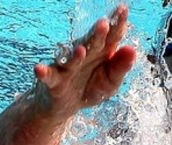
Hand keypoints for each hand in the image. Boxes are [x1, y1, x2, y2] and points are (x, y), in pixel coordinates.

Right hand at [30, 5, 135, 120]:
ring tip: (81, 50)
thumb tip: (132, 50)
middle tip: (104, 24)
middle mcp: (83, 55)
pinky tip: (39, 69)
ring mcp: (67, 67)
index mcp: (100, 53)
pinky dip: (44, 73)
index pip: (110, 36)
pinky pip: (49, 76)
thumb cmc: (90, 89)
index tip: (123, 10)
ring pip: (71, 59)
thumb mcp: (110, 83)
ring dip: (74, 55)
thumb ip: (120, 68)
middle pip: (90, 44)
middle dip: (97, 35)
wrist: (65, 107)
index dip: (117, 24)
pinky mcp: (54, 81)